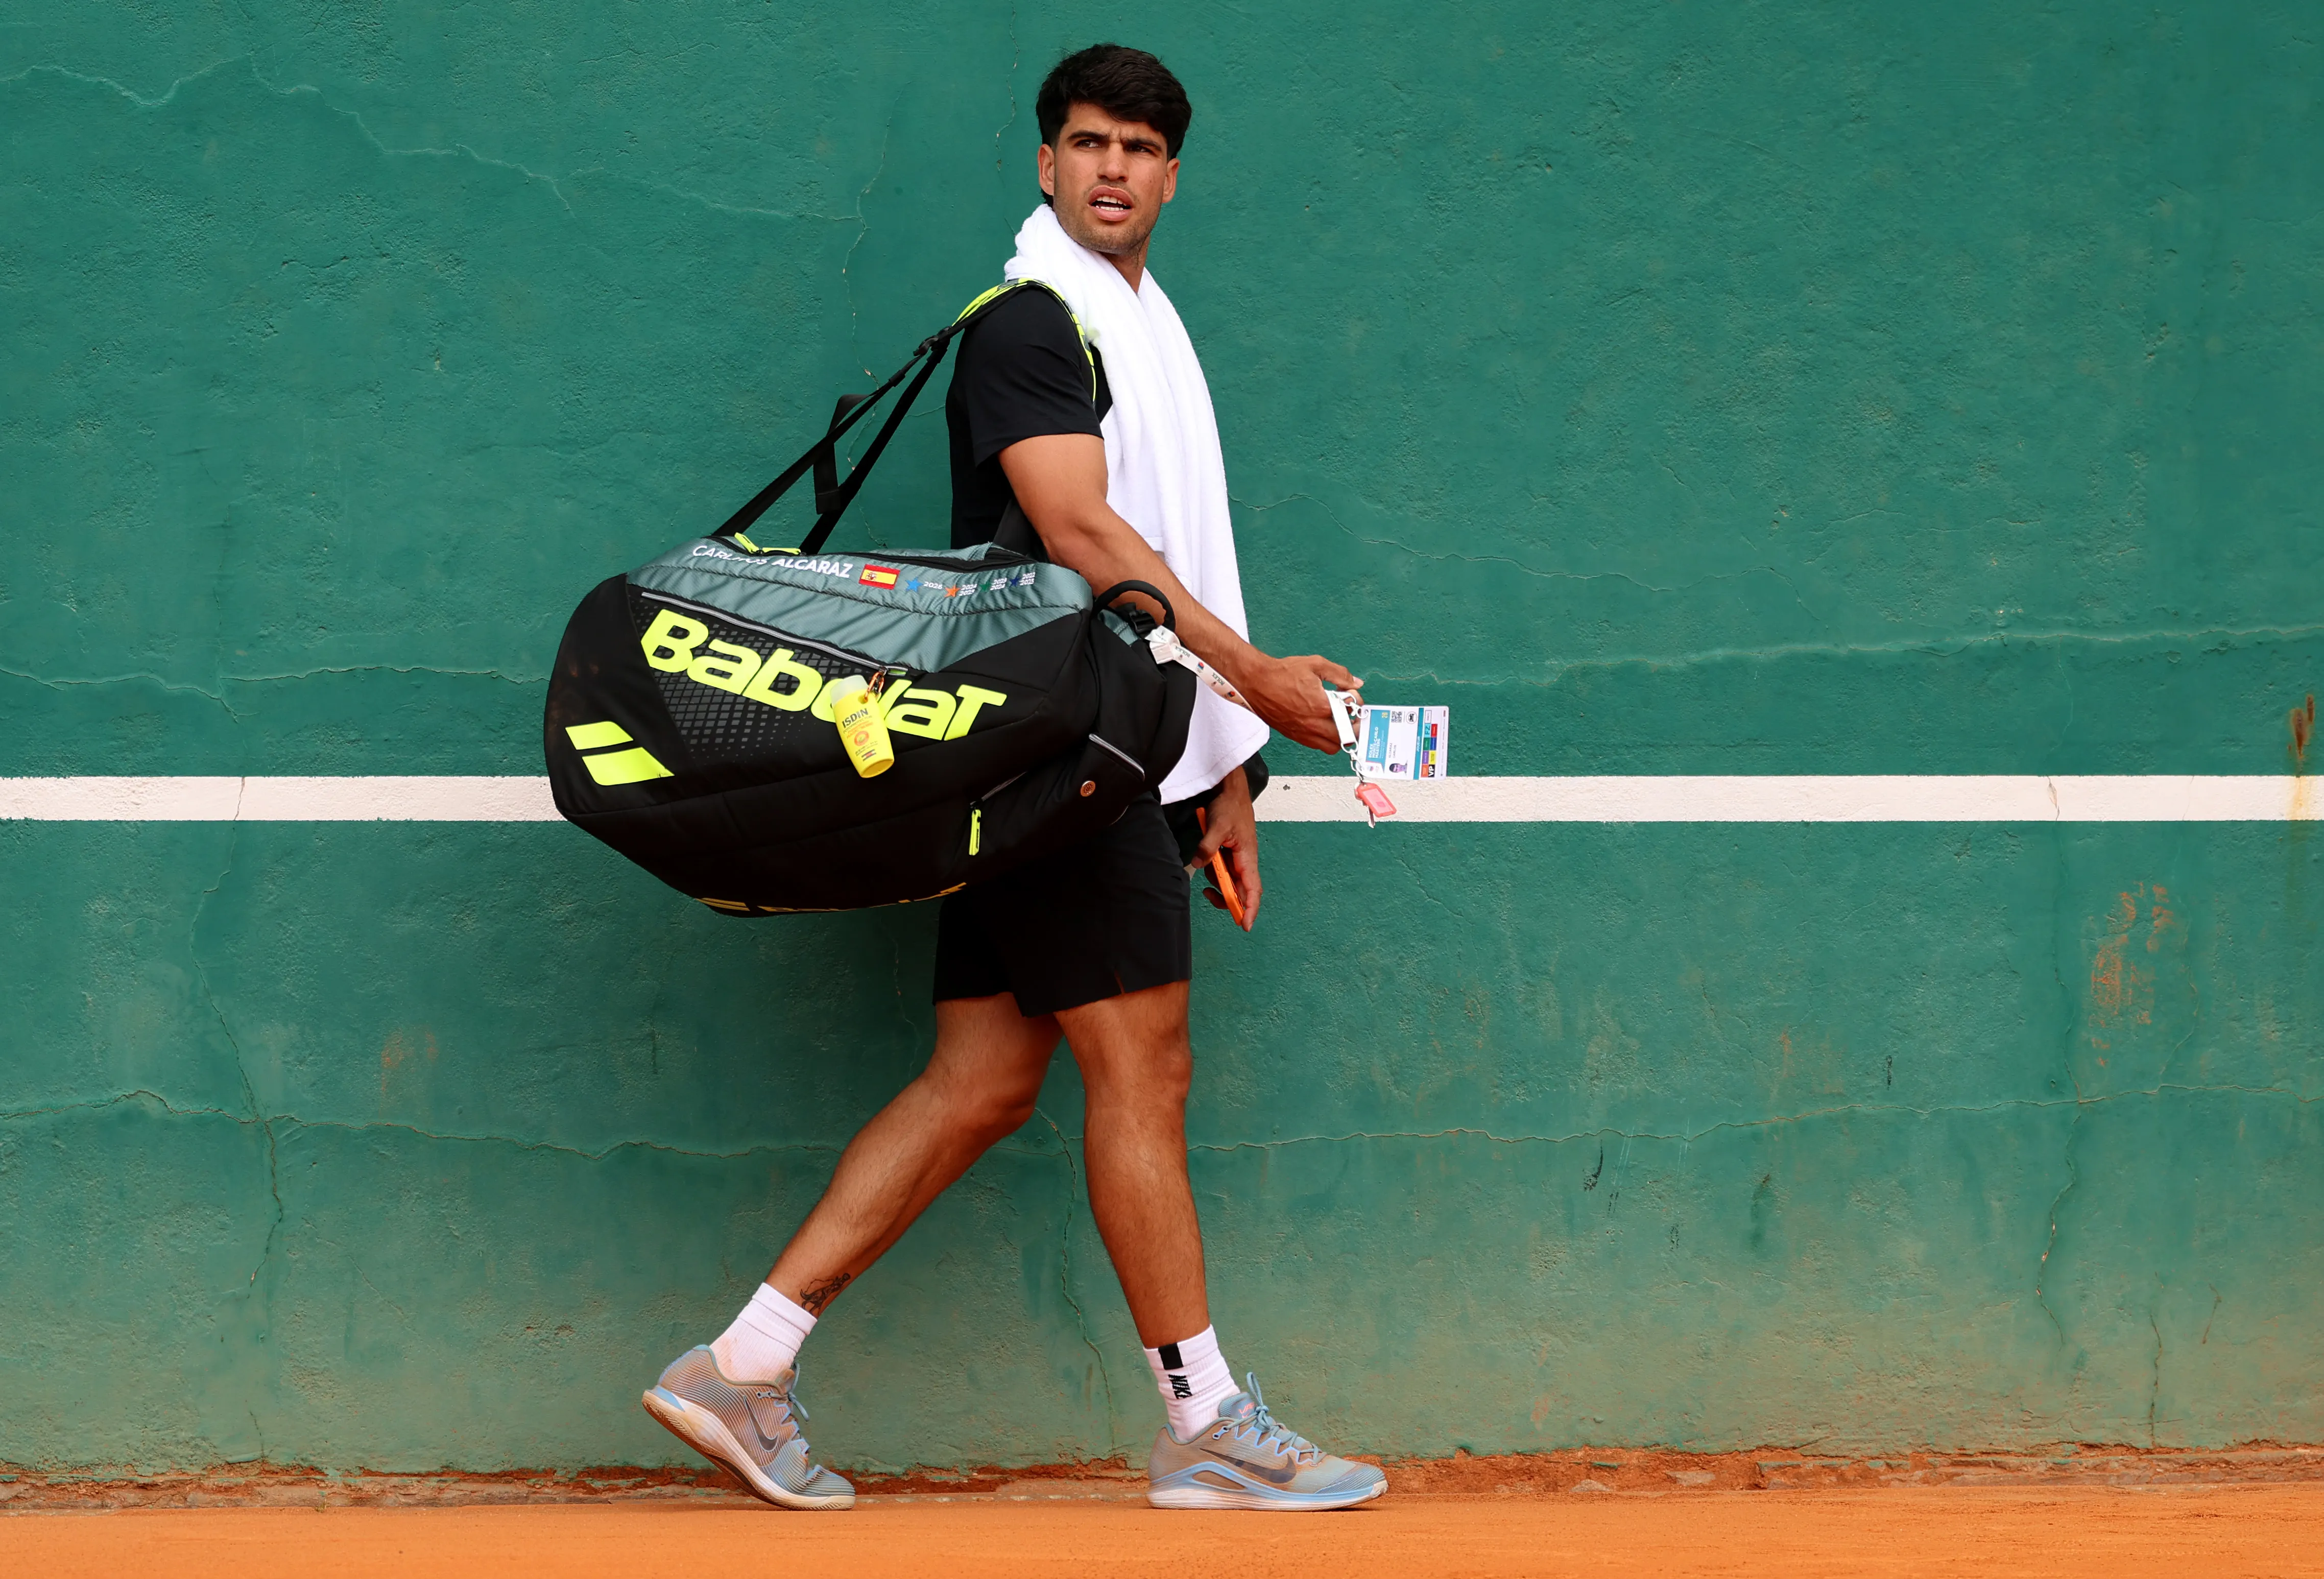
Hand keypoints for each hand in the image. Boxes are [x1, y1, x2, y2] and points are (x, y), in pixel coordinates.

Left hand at [1191, 768, 1261, 928]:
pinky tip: (1204, 860)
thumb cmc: (1229, 807)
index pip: (1252, 890)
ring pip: (1230, 882)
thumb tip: (1198, 865)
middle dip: (1228, 900)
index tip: (1244, 925)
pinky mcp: (1230, 854)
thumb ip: (1208, 847)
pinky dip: (1214, 872)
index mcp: (1247, 857)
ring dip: (1217, 883)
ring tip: (1204, 867)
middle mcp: (1246, 862)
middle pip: (1242, 891)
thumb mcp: (1217, 826)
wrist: (1230, 791)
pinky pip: (1223, 871)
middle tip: (1209, 896)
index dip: (1250, 909)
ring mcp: (1238, 859)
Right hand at [1246, 655, 1360, 752]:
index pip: (1351, 711)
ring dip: (1339, 737)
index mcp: (1322, 706)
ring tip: (1338, 722)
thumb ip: (1339, 674)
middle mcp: (1313, 724)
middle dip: (1353, 727)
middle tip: (1352, 716)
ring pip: (1330, 747)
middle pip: (1345, 737)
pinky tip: (1321, 723)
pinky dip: (1323, 739)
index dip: (1356, 701)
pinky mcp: (1293, 735)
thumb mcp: (1315, 665)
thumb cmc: (1281, 673)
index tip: (1352, 695)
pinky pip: (1315, 745)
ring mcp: (1302, 732)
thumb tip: (1355, 682)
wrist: (1256, 682)